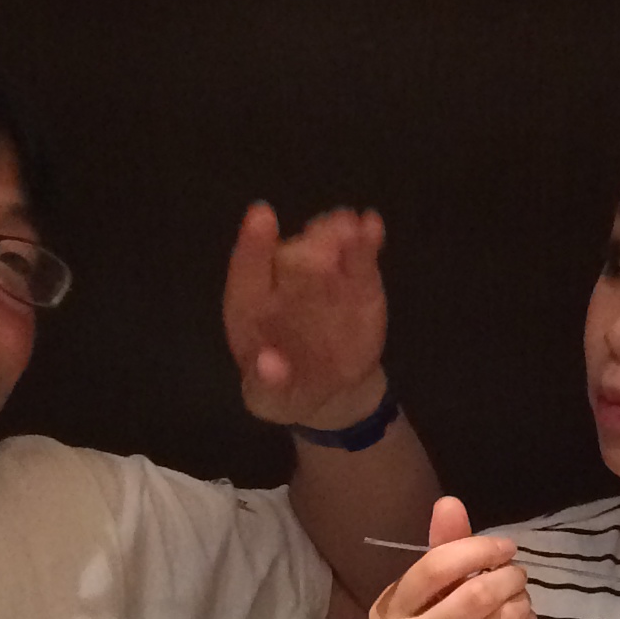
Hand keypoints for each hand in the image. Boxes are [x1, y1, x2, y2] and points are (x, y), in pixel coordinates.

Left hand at [225, 201, 389, 430]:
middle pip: (294, 254)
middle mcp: (285, 282)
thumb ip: (266, 386)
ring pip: (328, 246)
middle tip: (325, 237)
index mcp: (251, 306)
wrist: (330, 389)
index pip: (247, 270)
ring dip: (338, 233)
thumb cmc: (286, 390)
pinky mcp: (358, 282)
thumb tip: (269, 365)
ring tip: (350, 227)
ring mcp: (324, 277)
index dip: (254, 245)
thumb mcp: (270, 401)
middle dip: (309, 244)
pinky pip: (361, 257)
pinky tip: (372, 225)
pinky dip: (367, 240)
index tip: (262, 217)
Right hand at [372, 496, 532, 618]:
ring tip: (518, 595)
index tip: (504, 547)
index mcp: (389, 613)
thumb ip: (441, 550)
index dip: (475, 550)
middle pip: (472, 596)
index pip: (433, 569)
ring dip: (520, 599)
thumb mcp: (426, 598)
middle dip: (506, 576)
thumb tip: (450, 502)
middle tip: (516, 573)